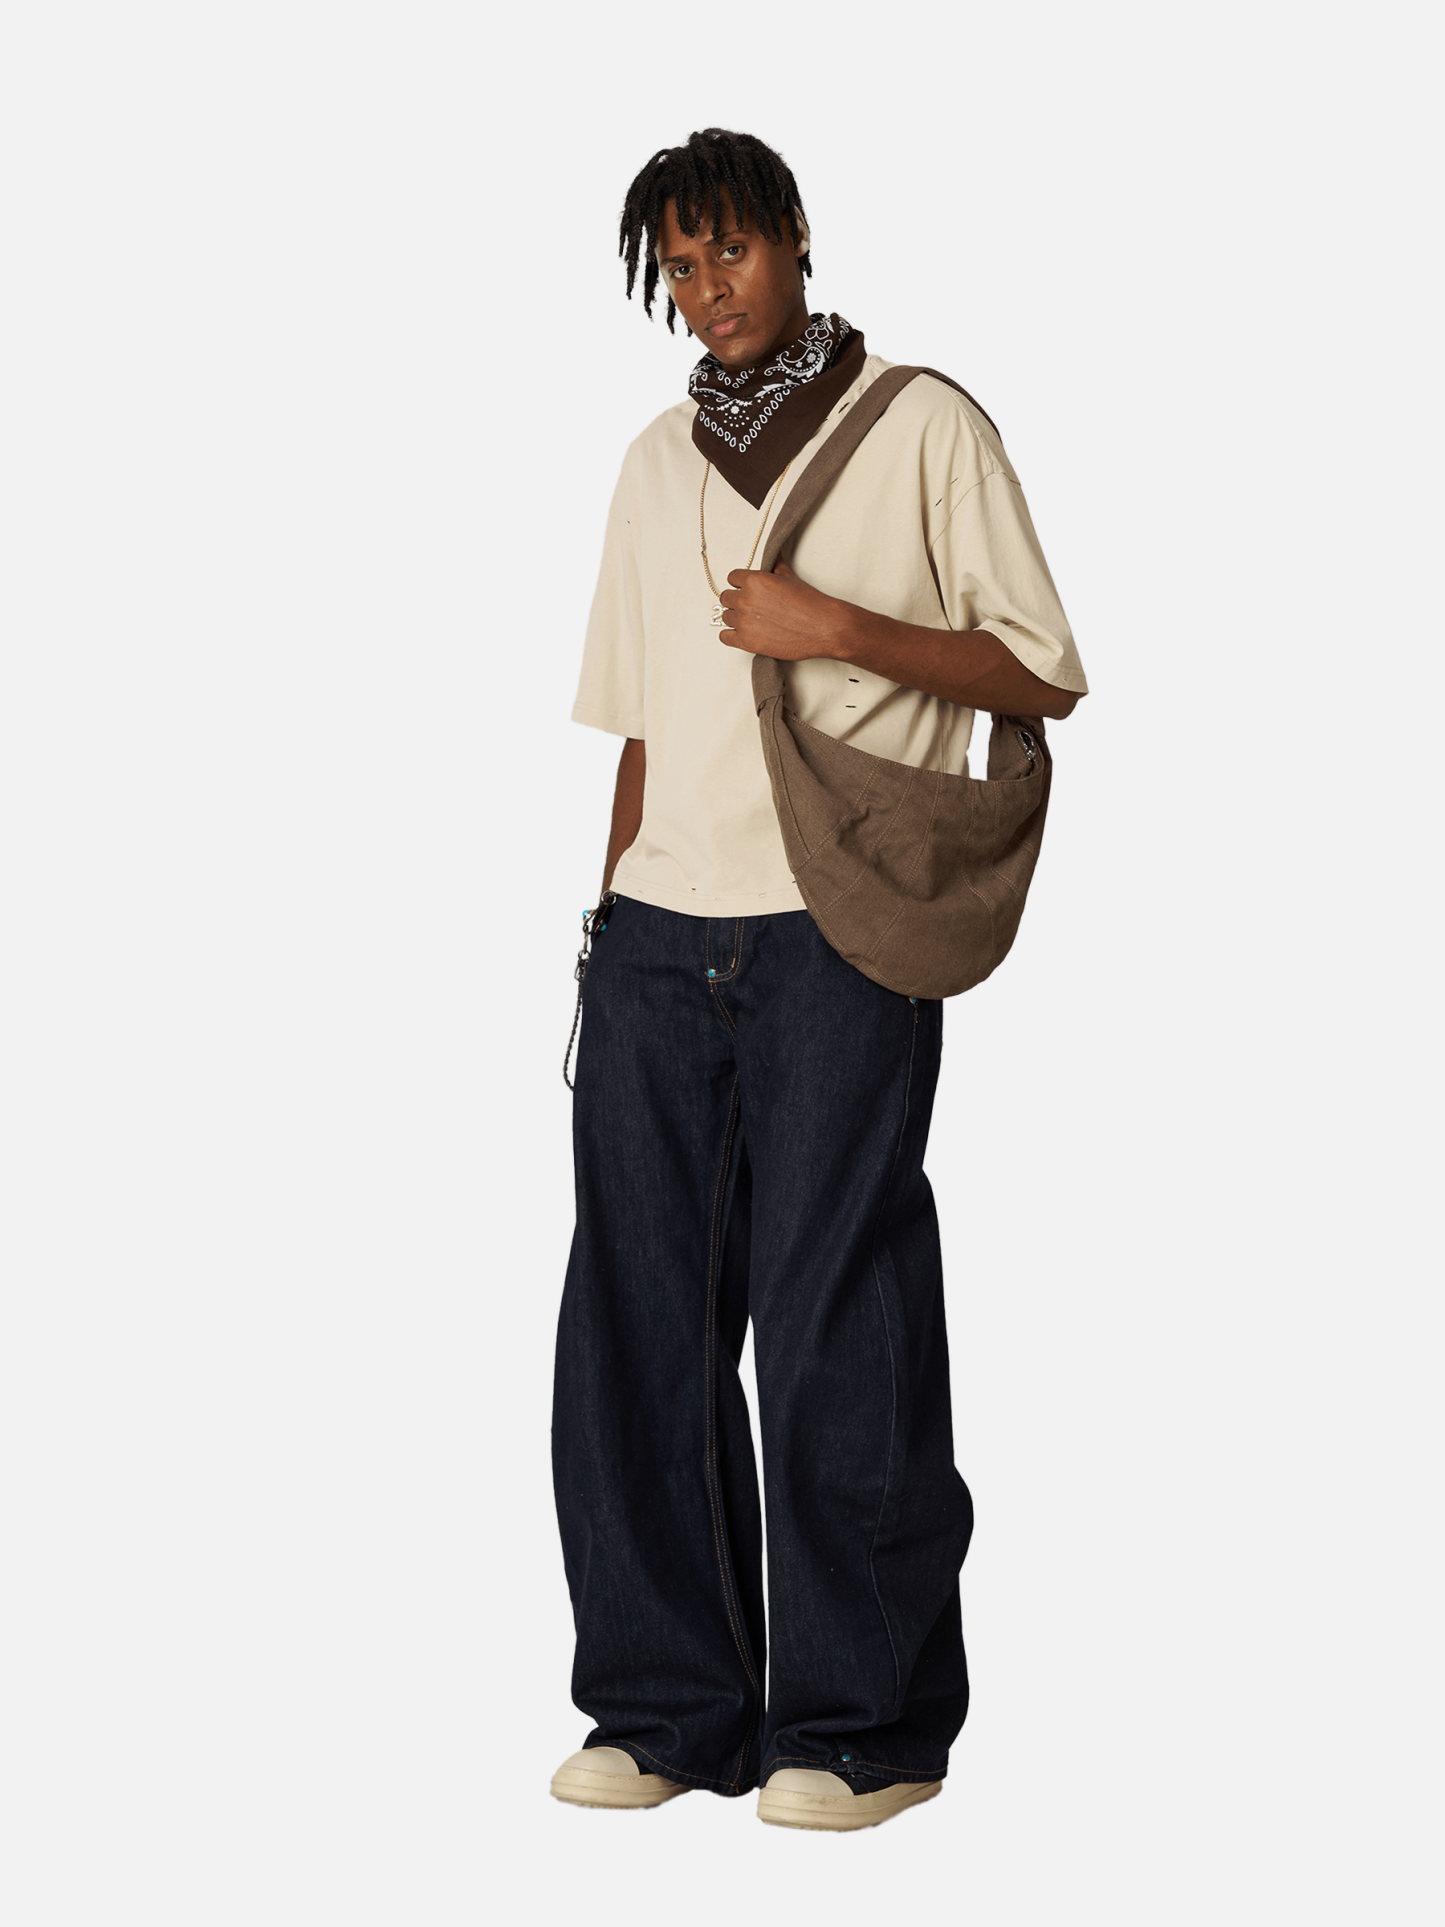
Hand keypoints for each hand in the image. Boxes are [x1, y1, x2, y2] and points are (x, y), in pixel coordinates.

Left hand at [718, 561, 857, 661]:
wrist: (823, 627)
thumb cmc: (810, 604)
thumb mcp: (790, 577)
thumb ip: (775, 565)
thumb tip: (773, 554)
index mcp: (754, 581)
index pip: (732, 578)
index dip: (740, 584)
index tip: (745, 589)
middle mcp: (745, 600)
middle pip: (726, 598)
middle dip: (736, 601)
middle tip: (750, 606)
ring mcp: (744, 622)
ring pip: (725, 617)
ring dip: (735, 618)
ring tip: (751, 621)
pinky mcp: (746, 642)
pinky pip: (724, 637)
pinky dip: (730, 636)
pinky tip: (742, 634)